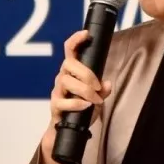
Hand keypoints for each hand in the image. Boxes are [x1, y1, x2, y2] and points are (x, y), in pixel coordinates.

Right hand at [40, 30, 111, 163]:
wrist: (67, 130)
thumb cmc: (81, 109)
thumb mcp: (97, 98)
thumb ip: (103, 91)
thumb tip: (108, 84)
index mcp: (73, 71)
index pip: (70, 50)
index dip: (76, 39)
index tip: (86, 33)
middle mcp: (62, 77)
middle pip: (69, 64)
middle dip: (86, 74)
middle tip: (97, 87)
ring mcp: (57, 91)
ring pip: (66, 81)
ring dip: (84, 90)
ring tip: (95, 100)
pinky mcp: (55, 105)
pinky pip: (63, 101)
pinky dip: (76, 103)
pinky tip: (86, 106)